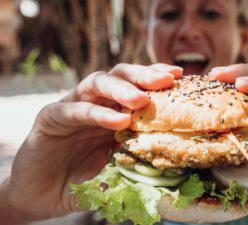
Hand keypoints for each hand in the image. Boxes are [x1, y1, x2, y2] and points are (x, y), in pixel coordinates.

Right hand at [5, 64, 181, 220]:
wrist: (43, 196)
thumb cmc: (85, 180)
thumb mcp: (119, 168)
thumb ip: (139, 158)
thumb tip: (178, 160)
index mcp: (114, 110)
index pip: (137, 85)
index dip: (156, 77)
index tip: (179, 75)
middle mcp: (95, 103)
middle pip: (119, 75)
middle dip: (143, 75)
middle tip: (165, 80)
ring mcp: (72, 107)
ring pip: (96, 83)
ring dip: (120, 89)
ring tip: (141, 100)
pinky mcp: (50, 119)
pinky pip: (73, 110)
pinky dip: (97, 113)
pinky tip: (117, 121)